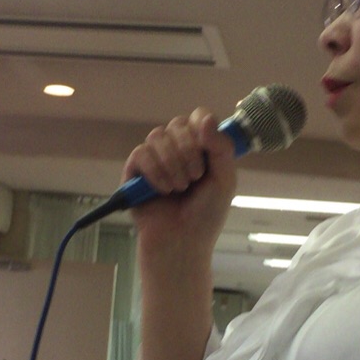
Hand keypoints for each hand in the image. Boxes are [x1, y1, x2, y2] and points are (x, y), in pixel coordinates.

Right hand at [122, 108, 237, 263]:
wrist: (183, 242)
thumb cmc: (206, 215)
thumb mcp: (225, 180)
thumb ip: (221, 147)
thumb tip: (206, 118)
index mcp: (200, 148)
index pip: (197, 117)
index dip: (201, 128)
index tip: (207, 150)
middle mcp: (176, 149)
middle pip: (177, 124)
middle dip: (188, 151)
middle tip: (195, 178)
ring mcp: (154, 159)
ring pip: (157, 136)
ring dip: (172, 164)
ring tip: (179, 188)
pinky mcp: (134, 172)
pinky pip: (141, 153)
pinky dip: (155, 171)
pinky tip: (163, 190)